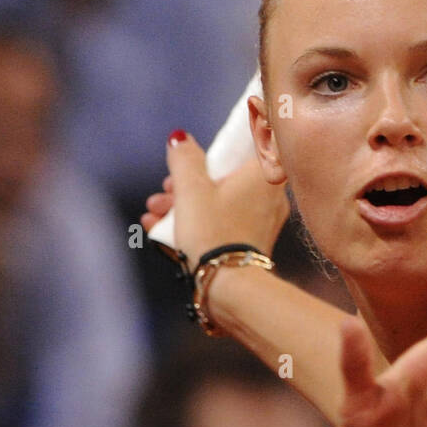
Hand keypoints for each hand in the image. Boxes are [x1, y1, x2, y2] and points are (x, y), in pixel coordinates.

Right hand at [141, 132, 289, 272]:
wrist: (229, 288)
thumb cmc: (214, 232)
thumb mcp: (191, 189)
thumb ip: (184, 158)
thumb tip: (179, 138)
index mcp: (264, 174)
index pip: (249, 145)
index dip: (218, 149)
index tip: (195, 159)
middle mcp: (270, 196)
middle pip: (226, 177)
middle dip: (188, 183)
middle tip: (166, 190)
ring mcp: (263, 222)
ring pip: (220, 202)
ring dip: (185, 204)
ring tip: (155, 212)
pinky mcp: (251, 243)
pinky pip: (222, 224)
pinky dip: (196, 223)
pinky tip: (160, 230)